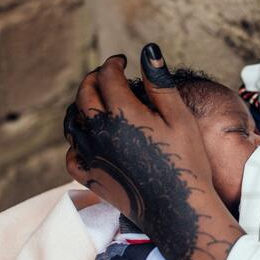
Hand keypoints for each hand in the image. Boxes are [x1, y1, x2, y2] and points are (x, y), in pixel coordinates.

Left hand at [65, 43, 211, 259]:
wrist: (179, 209)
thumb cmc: (186, 160)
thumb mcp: (179, 117)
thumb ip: (159, 83)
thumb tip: (148, 50)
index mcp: (122, 113)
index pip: (106, 76)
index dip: (113, 63)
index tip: (122, 61)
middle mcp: (99, 132)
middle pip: (84, 95)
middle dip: (94, 79)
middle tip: (107, 75)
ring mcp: (91, 156)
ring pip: (73, 122)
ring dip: (82, 106)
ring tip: (97, 102)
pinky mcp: (90, 178)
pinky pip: (72, 153)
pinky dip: (77, 141)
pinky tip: (90, 138)